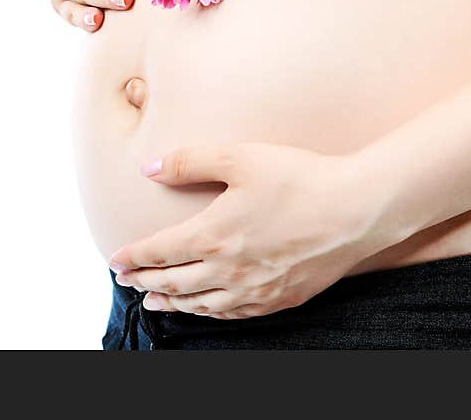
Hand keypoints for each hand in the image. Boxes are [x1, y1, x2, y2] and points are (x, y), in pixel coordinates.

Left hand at [109, 143, 389, 318]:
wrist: (357, 209)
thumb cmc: (298, 178)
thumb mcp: (238, 157)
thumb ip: (188, 161)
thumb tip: (148, 168)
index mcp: (213, 235)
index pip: (159, 252)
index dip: (133, 257)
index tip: (114, 260)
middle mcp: (229, 269)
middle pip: (174, 282)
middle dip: (144, 281)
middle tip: (125, 280)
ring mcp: (255, 289)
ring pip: (201, 304)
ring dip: (172, 303)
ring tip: (154, 301)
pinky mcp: (280, 298)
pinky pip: (234, 313)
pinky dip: (209, 313)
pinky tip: (204, 308)